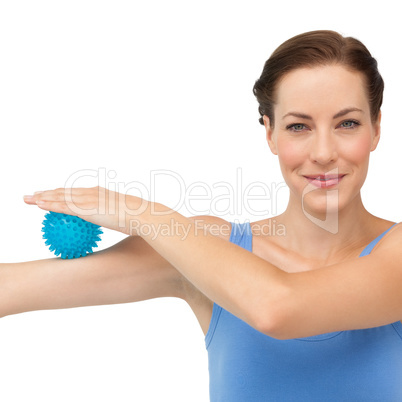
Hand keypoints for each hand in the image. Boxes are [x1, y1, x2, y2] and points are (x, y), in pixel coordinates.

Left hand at [24, 186, 145, 234]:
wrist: (141, 216)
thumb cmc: (136, 218)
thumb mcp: (123, 216)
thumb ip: (114, 216)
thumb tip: (116, 222)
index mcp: (100, 192)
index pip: (76, 192)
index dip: (62, 192)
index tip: (53, 194)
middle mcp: (92, 192)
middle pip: (64, 191)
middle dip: (47, 192)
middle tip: (34, 194)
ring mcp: (88, 199)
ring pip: (60, 196)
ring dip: (43, 197)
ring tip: (29, 198)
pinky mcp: (86, 208)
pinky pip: (63, 206)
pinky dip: (50, 205)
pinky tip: (39, 205)